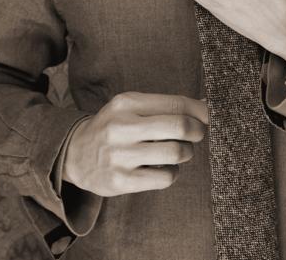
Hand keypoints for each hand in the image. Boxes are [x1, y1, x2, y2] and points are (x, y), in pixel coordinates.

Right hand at [62, 92, 207, 195]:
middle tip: (198, 133)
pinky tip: (165, 167)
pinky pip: (164, 177)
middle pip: (179, 127)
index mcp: (126, 103)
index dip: (200, 110)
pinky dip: (172, 172)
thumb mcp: (132, 107)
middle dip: (197, 130)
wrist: (75, 154)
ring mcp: (120, 156)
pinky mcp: (120, 182)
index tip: (210, 114)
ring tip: (180, 151)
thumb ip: (165, 106)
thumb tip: (205, 104)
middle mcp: (121, 127)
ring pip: (175, 153)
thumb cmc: (114, 127)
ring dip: (186, 152)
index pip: (175, 103)